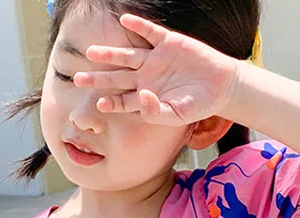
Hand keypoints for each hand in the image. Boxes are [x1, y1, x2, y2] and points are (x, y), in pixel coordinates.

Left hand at [74, 13, 239, 125]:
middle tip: (78, 79)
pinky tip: (124, 19)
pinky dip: (139, 25)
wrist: (221, 86)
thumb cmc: (198, 106)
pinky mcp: (169, 43)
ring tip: (91, 52)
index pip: (123, 101)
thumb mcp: (177, 115)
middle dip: (98, 78)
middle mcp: (147, 77)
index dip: (111, 103)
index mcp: (146, 97)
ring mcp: (156, 59)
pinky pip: (150, 32)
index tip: (99, 104)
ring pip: (127, 55)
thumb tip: (140, 98)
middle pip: (117, 77)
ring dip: (110, 53)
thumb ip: (156, 112)